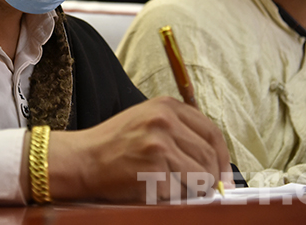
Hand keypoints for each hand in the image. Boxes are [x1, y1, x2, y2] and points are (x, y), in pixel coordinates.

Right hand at [46, 96, 232, 202]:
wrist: (82, 159)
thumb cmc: (113, 144)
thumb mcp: (146, 121)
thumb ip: (178, 130)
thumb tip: (214, 159)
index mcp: (166, 106)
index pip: (212, 132)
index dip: (222, 157)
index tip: (223, 174)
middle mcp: (165, 121)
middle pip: (210, 156)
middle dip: (210, 179)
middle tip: (201, 189)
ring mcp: (160, 145)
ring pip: (200, 177)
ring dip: (192, 190)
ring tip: (171, 187)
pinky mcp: (154, 170)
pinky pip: (180, 192)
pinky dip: (172, 198)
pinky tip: (154, 190)